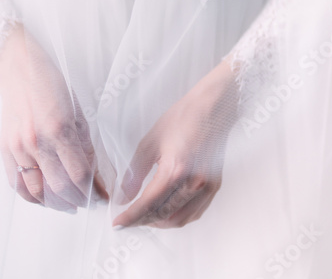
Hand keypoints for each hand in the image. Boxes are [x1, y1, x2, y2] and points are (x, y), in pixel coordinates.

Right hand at [0, 25, 107, 211]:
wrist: (19, 69)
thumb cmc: (51, 85)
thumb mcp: (77, 112)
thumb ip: (84, 145)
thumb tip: (93, 172)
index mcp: (59, 130)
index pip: (79, 174)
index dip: (93, 191)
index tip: (101, 197)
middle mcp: (36, 142)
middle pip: (59, 188)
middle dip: (77, 200)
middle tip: (87, 202)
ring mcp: (18, 147)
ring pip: (36, 191)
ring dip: (55, 204)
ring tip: (68, 205)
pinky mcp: (5, 148)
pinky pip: (15, 183)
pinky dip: (30, 197)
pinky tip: (43, 200)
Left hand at [113, 62, 237, 227]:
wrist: (212, 108)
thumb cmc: (182, 119)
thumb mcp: (150, 143)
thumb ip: (135, 173)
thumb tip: (123, 195)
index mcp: (176, 169)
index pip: (148, 203)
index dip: (130, 217)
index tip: (117, 223)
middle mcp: (194, 182)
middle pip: (163, 215)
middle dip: (142, 221)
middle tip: (127, 220)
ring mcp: (207, 186)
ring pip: (179, 219)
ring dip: (159, 223)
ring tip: (143, 217)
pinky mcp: (214, 186)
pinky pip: (194, 213)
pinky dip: (177, 218)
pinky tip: (165, 212)